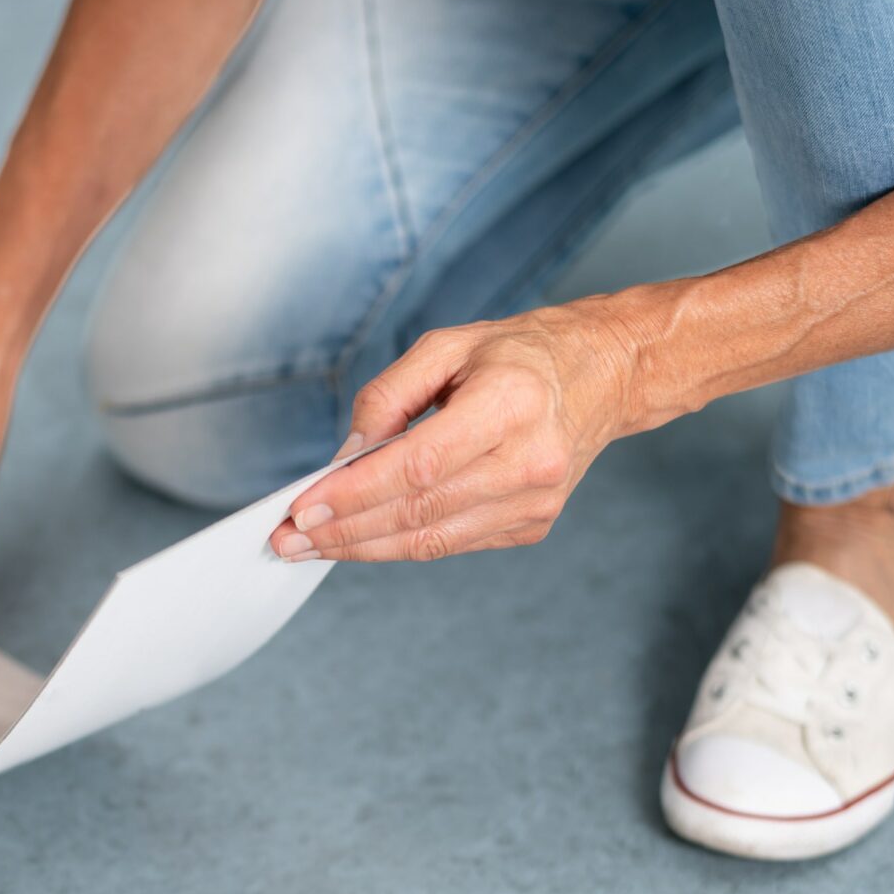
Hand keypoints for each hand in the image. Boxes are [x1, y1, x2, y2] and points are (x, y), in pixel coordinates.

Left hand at [269, 296, 651, 563]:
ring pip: (431, 541)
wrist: (605, 376)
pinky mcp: (533, 525)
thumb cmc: (521, 355)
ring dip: (363, 548)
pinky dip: (400, 544)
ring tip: (310, 547)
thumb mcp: (448, 346)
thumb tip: (344, 456)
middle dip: (343, 531)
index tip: (302, 507)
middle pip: (419, 513)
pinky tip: (360, 539)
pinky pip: (452, 544)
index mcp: (511, 403)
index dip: (355, 494)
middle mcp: (529, 460)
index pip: (419, 466)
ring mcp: (535, 501)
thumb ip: (388, 395)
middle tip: (287, 540)